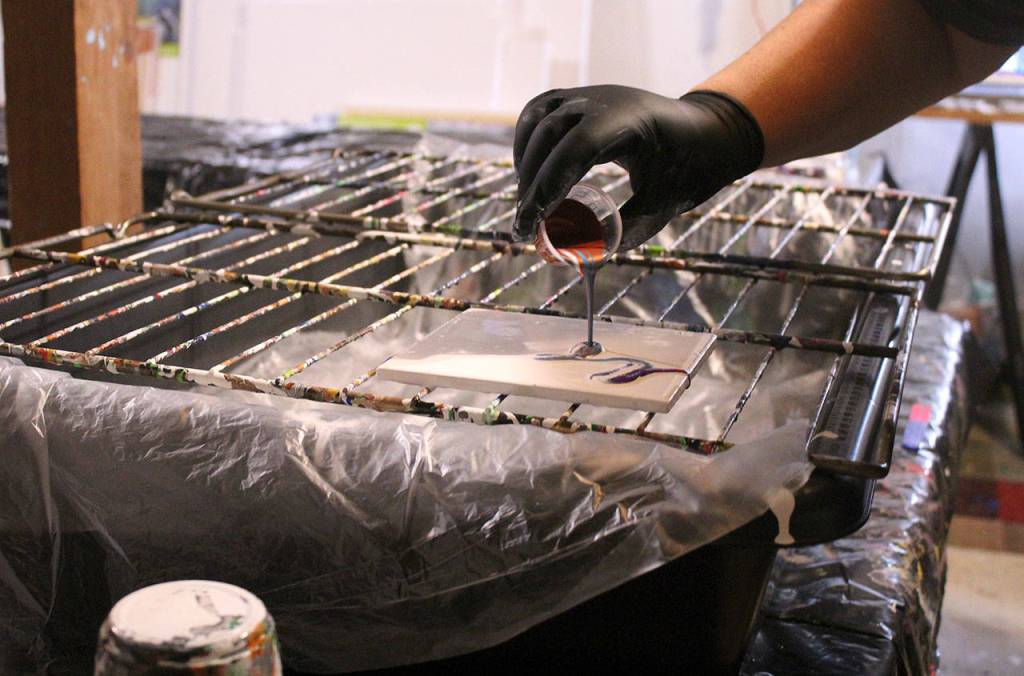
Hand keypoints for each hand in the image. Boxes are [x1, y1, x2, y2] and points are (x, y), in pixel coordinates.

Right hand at [513, 85, 763, 249]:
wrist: (705, 130)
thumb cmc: (690, 167)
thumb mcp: (666, 202)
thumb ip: (632, 229)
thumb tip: (592, 256)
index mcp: (629, 121)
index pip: (575, 149)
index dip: (547, 187)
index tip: (531, 225)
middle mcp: (604, 100)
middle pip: (549, 136)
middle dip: (531, 184)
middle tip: (525, 226)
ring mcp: (589, 94)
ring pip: (537, 120)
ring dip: (525, 161)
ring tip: (526, 200)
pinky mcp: (579, 98)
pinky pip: (539, 112)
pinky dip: (526, 141)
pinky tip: (528, 172)